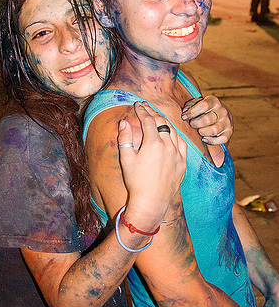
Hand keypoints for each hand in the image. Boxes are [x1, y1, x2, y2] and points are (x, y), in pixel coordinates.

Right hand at [117, 101, 186, 230]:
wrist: (151, 202)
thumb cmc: (136, 181)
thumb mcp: (126, 159)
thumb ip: (124, 138)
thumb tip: (123, 123)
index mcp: (153, 143)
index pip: (148, 120)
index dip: (142, 110)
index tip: (137, 104)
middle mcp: (168, 146)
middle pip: (162, 122)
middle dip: (153, 112)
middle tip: (146, 106)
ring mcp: (178, 154)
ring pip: (173, 131)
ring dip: (165, 122)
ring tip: (157, 117)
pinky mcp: (183, 163)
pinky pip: (182, 143)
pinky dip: (176, 135)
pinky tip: (171, 134)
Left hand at [181, 95, 232, 144]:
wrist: (220, 116)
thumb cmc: (204, 110)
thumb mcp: (197, 104)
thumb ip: (190, 106)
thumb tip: (185, 112)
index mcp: (214, 101)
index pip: (204, 105)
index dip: (192, 112)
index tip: (184, 117)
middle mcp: (222, 110)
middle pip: (207, 119)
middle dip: (195, 124)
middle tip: (192, 124)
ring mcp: (227, 122)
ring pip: (213, 130)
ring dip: (202, 132)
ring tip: (199, 131)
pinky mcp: (229, 132)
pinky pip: (221, 139)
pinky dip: (211, 141)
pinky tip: (204, 139)